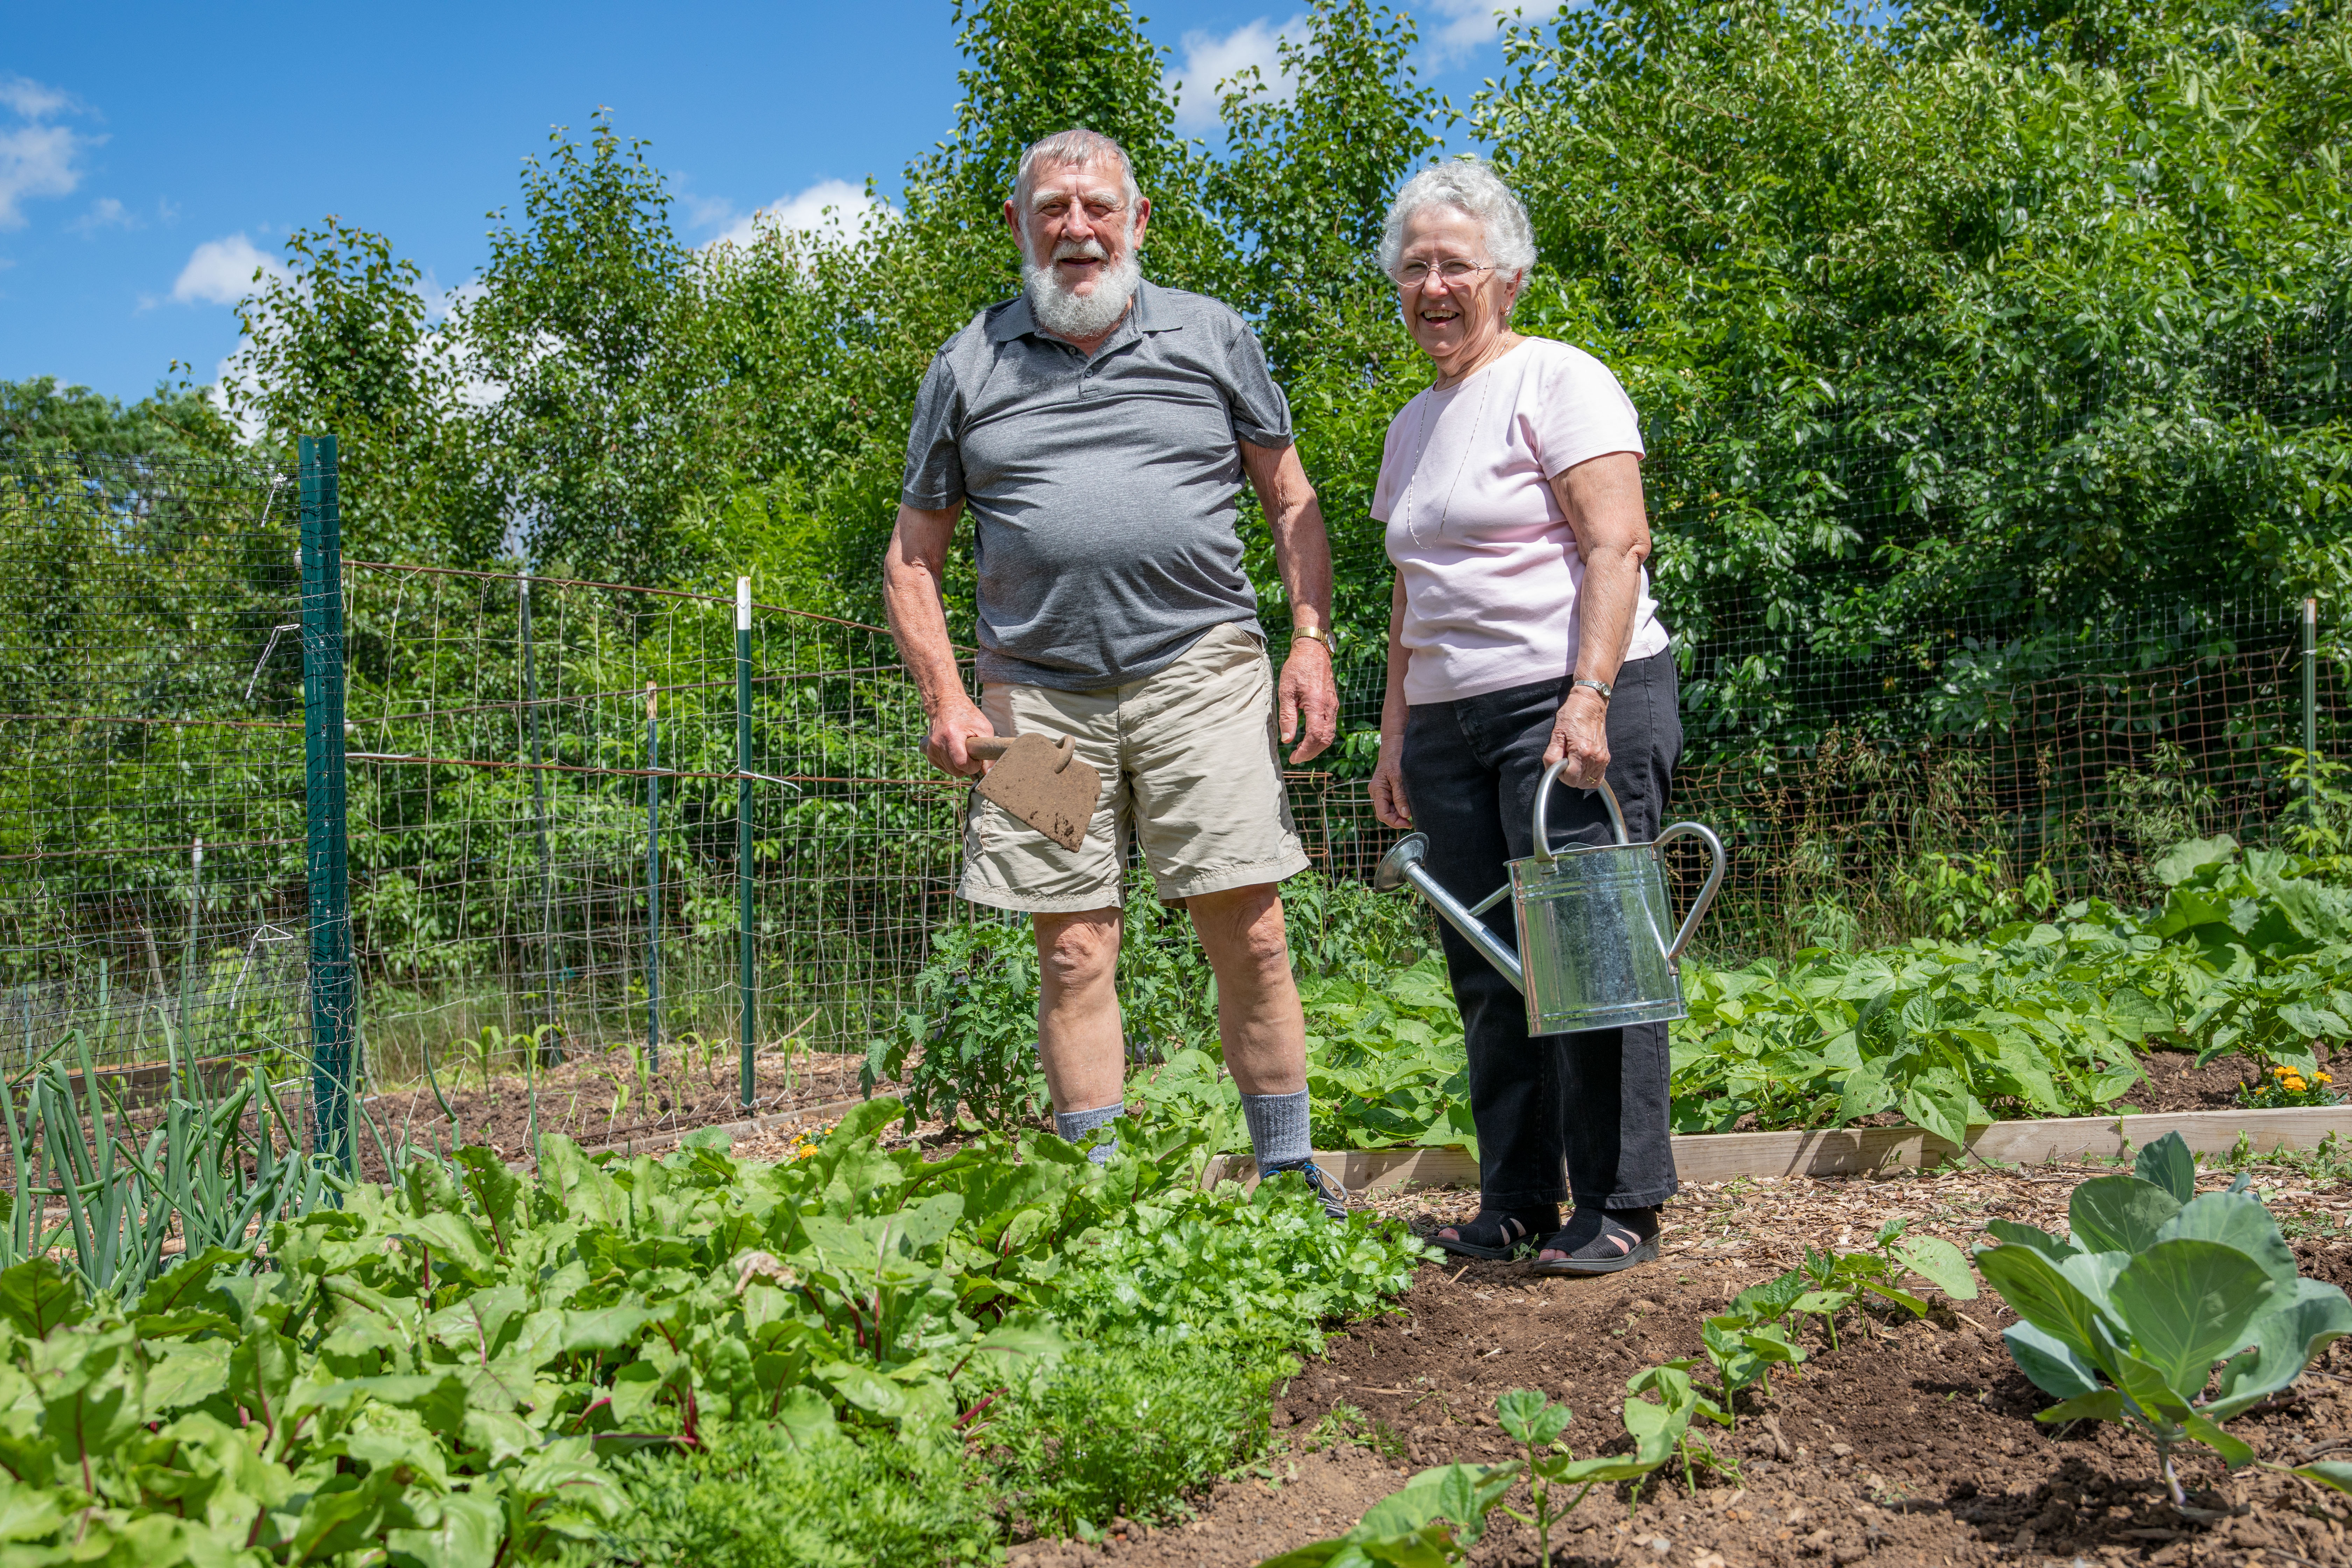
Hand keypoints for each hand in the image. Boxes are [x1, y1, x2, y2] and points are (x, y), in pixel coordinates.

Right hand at [924, 696, 995, 776]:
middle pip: (956, 771)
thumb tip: (989, 771)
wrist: (944, 704)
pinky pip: (945, 768)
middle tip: (972, 753)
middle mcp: (938, 743)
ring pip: (951, 771)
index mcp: (951, 735)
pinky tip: (955, 751)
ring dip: (960, 766)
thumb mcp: (983, 728)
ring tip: (964, 749)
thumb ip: (988, 750)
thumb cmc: (966, 714)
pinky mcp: (929, 753)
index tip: (978, 759)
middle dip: (968, 766)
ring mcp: (932, 749)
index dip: (973, 766)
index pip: (961, 763)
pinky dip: (952, 764)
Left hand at [1278, 637, 1338, 763]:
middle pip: (1325, 739)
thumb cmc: (1297, 668)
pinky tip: (1308, 736)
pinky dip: (1321, 736)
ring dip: (1317, 746)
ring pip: (1330, 734)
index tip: (1293, 757)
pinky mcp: (1333, 704)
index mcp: (1316, 703)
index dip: (1305, 751)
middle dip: (1311, 752)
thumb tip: (1287, 739)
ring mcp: (1333, 705)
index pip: (1315, 736)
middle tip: (1296, 757)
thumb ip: (1287, 716)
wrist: (1313, 651)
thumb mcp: (1286, 691)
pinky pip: (1330, 726)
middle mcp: (1329, 707)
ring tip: (1301, 750)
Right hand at [1369, 738, 1412, 828]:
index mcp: (1377, 790)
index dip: (1395, 822)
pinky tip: (1411, 802)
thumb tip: (1404, 815)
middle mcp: (1377, 792)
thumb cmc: (1395, 756)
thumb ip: (1400, 796)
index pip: (1383, 814)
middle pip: (1387, 813)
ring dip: (1402, 811)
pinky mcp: (1389, 788)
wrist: (1394, 742)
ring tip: (1414, 808)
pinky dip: (1403, 804)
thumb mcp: (1399, 777)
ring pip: (1391, 808)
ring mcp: (1383, 791)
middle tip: (1415, 817)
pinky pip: (1394, 801)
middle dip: (1399, 817)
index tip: (1409, 823)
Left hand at [1541, 687, 1610, 787]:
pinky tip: (1582, 766)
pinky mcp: (1606, 758)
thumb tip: (1552, 771)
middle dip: (1569, 776)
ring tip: (1573, 762)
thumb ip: (1552, 755)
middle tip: (1565, 761)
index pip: (1570, 779)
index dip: (1561, 775)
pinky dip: (1588, 777)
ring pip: (1588, 783)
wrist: (1590, 705)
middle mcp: (1595, 757)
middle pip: (1579, 783)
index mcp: (1582, 751)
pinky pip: (1598, 778)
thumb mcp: (1557, 733)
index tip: (1559, 765)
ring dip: (1578, 777)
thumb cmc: (1571, 716)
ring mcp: (1602, 758)